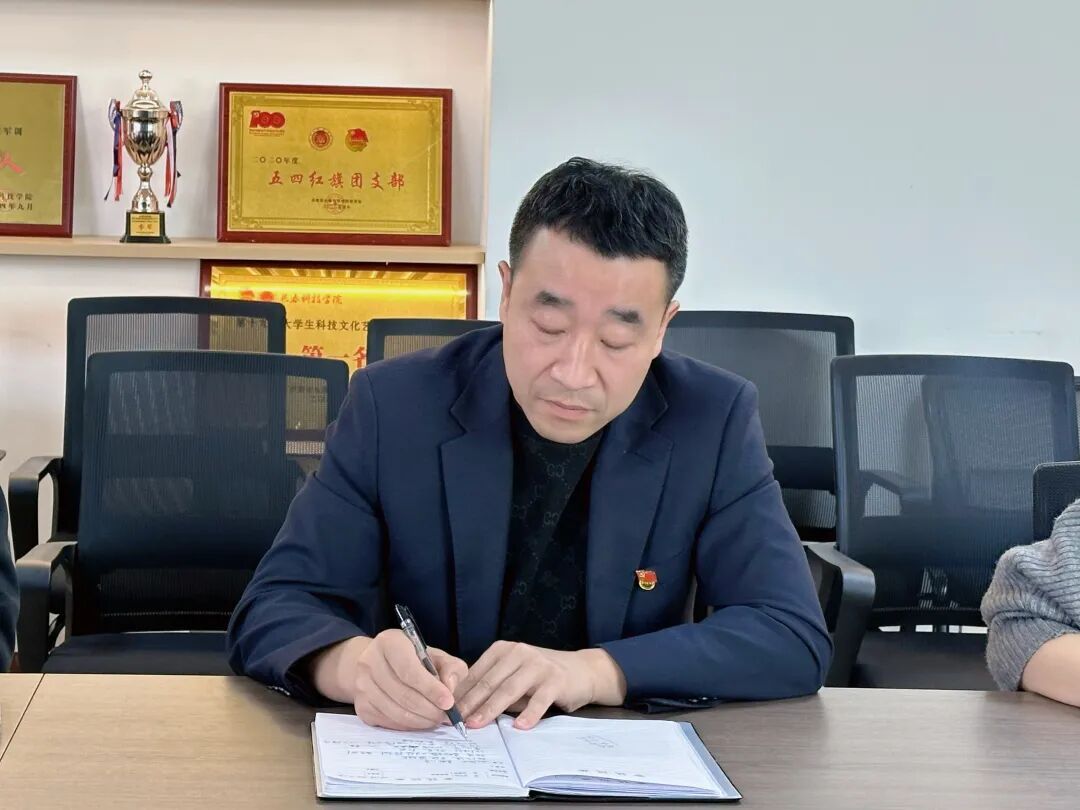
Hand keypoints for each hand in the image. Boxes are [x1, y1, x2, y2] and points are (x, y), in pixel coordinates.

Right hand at [311, 631, 467, 730]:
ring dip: (421, 720)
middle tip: (445, 716)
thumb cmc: (413, 659)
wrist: (380, 665)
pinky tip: (420, 720)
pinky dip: (408, 726)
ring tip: (436, 719)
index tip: (448, 702)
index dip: (430, 689)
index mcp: (389, 642)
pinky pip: (388, 722)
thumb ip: (451, 668)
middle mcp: (369, 662)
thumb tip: (449, 689)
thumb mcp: (436, 655)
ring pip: (395, 712)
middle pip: (403, 694)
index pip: (409, 670)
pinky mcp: (361, 706)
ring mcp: (362, 686)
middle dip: (429, 709)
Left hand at [455, 642, 626, 729]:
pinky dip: (529, 713)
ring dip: (491, 708)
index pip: (477, 674)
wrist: (580, 671)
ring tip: (478, 724)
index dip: (461, 694)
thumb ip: (493, 687)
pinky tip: (519, 726)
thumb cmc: (540, 677)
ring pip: (509, 688)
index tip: (448, 711)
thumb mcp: (513, 675)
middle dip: (471, 703)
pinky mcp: (556, 679)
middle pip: (490, 681)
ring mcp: (538, 665)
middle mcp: (519, 653)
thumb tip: (464, 708)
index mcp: (503, 650)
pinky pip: (539, 699)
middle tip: (457, 721)